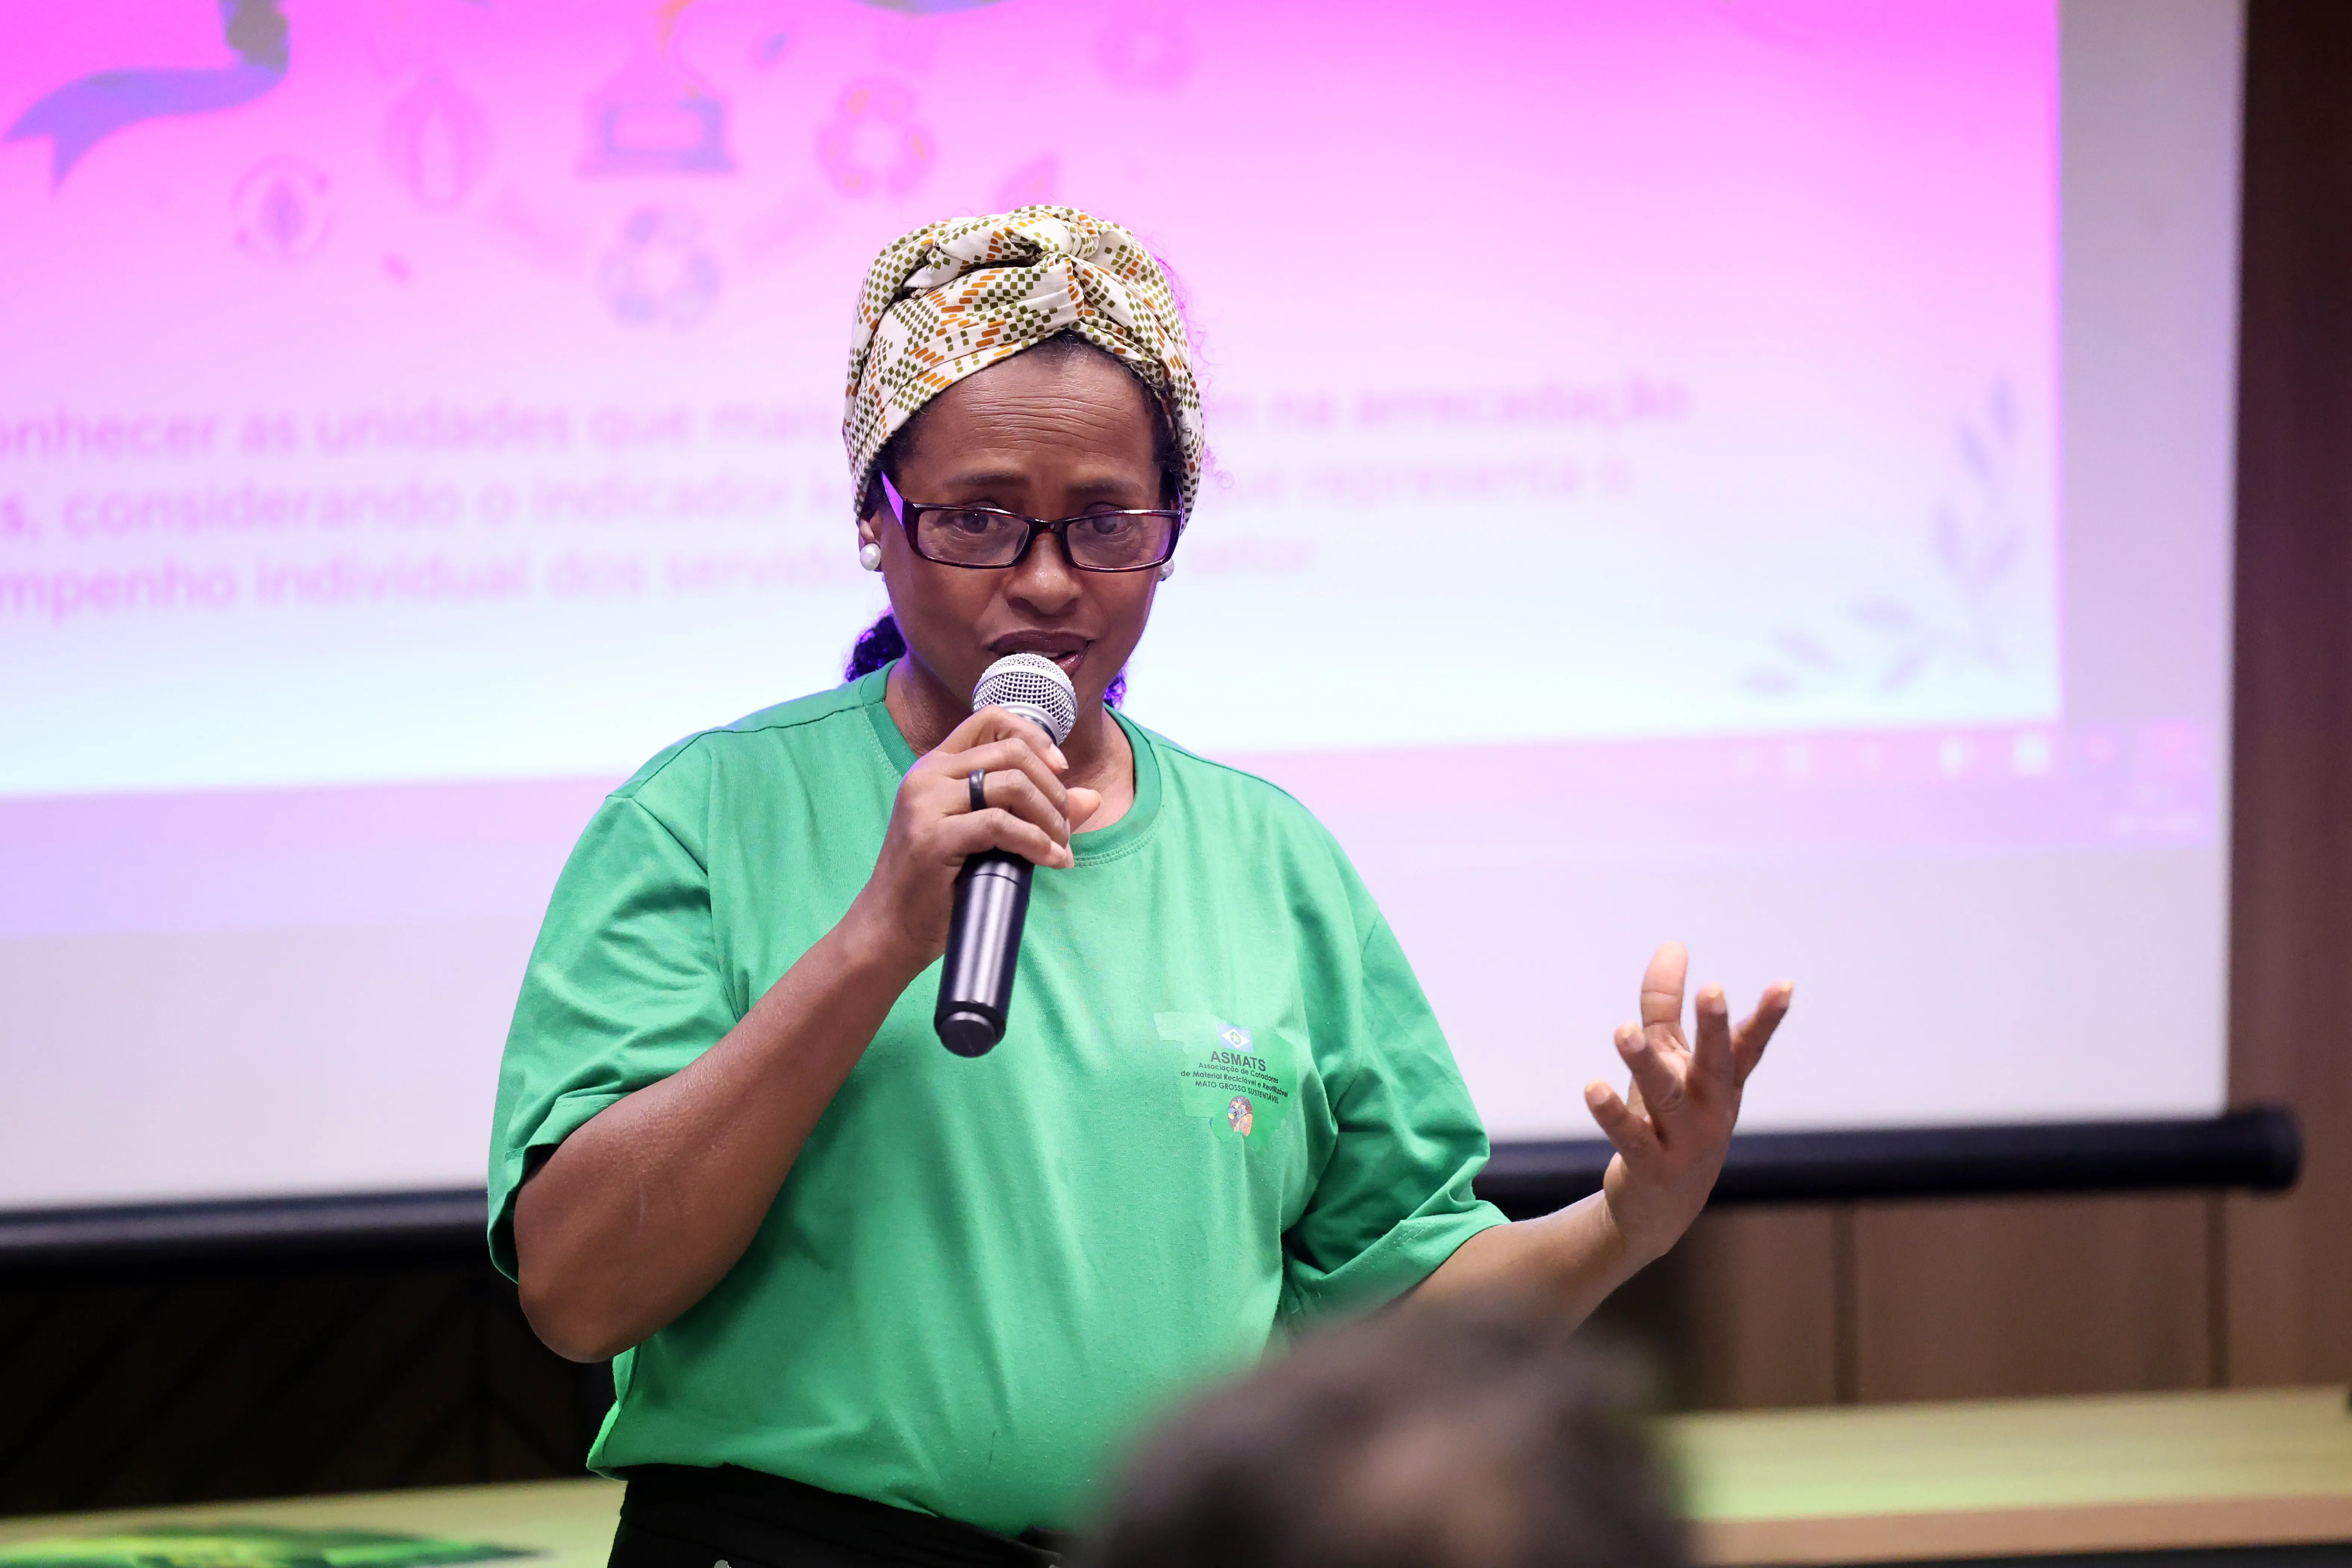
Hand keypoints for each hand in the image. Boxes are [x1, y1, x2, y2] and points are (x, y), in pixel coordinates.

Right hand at [843, 705, 1103, 977]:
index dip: (1034, 738)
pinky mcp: (933, 837)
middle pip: (1011, 753)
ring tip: (1060, 845)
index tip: (1060, 769)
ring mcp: (927, 804)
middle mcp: (927, 776)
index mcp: (936, 767)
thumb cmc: (936, 883)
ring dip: (1050, 816)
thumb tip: (1092, 798)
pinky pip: (1001, 825)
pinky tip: (1050, 859)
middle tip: (1065, 824)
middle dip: (1052, 787)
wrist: (890, 926)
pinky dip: (1036, 842)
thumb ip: (1031, 810)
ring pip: (1011, 785)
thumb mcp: (985, 835)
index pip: (990, 720)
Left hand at [1584, 943, 1790, 1264]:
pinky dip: (1612, 1113)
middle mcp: (1710, 1111)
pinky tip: (1594, 1088)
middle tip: (1713, 990)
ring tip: (1624, 1030)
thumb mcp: (1670, 1059)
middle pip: (1714, 1065)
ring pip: (1666, 1096)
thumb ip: (1665, 1005)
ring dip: (1645, 1063)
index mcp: (1721, 1084)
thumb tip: (1672, 945)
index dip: (1767, 1017)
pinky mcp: (1650, 1166)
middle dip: (1714, 1028)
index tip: (1785, 985)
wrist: (1660, 1208)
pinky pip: (1632, 1137)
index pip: (1747, 1046)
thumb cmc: (1668, 1119)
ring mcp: (1684, 1141)